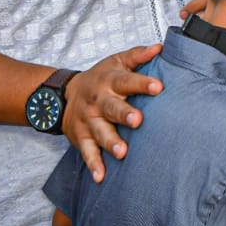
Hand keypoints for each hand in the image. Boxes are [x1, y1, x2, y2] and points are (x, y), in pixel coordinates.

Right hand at [62, 45, 164, 182]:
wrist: (65, 95)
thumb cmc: (101, 78)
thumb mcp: (117, 61)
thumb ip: (138, 56)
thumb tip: (160, 48)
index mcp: (109, 80)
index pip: (126, 81)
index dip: (141, 83)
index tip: (158, 86)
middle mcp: (98, 100)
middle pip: (111, 107)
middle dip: (124, 114)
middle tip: (138, 120)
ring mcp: (89, 120)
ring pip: (100, 132)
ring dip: (110, 143)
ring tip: (122, 153)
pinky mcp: (81, 138)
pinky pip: (87, 153)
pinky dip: (93, 165)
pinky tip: (101, 177)